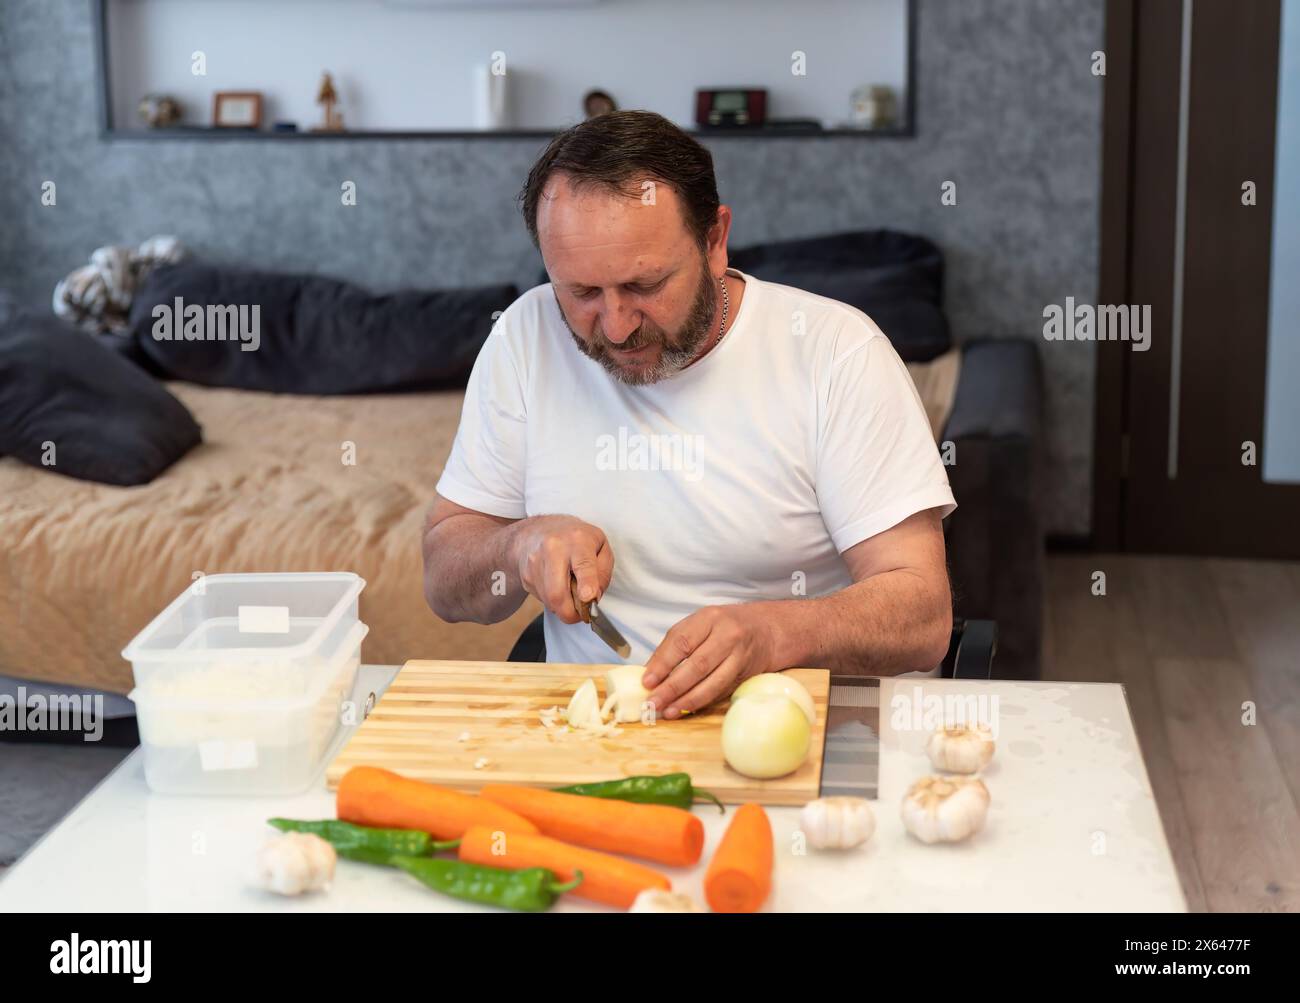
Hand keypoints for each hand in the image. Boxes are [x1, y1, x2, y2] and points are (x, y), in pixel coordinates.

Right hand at [509, 515, 612, 623]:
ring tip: (570, 592)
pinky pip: (542, 598)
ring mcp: (535, 562)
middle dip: (571, 613)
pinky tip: (557, 584)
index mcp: (578, 540)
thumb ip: (603, 572)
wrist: (538, 530)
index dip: (586, 584)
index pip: (583, 565)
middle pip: (557, 593)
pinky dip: (552, 600)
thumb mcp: (600, 545)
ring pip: (549, 601)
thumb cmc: (575, 538)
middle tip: (581, 614)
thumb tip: (594, 598)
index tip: (589, 597)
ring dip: (562, 606)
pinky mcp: (526, 575)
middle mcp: (553, 549)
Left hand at [641, 603, 782, 719]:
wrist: (766, 630)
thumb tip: (649, 672)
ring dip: (687, 700)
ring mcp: (739, 656)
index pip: (682, 642)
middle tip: (653, 701)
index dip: (663, 664)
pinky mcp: (745, 675)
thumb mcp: (699, 623)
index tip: (647, 681)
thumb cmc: (724, 626)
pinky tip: (686, 709)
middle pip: (697, 665)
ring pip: (712, 682)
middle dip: (672, 687)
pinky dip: (702, 702)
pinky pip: (721, 691)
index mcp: (710, 618)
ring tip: (668, 711)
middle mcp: (727, 635)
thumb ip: (674, 644)